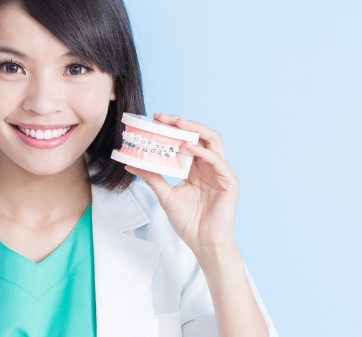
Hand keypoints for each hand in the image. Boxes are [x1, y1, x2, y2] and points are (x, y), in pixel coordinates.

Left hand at [125, 113, 239, 255]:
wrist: (203, 243)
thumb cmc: (188, 222)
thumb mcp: (165, 195)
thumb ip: (151, 177)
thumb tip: (131, 164)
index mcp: (196, 168)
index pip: (186, 140)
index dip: (172, 129)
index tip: (155, 120)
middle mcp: (209, 166)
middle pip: (200, 136)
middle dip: (183, 124)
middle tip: (164, 118)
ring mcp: (221, 173)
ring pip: (213, 142)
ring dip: (195, 131)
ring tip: (177, 125)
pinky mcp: (229, 182)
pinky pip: (218, 161)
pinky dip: (203, 152)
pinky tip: (188, 147)